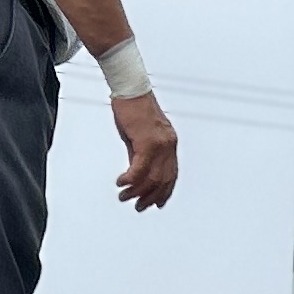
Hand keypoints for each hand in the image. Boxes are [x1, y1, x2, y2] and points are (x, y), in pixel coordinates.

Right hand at [111, 88, 179, 209]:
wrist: (130, 87)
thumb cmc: (133, 107)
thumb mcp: (138, 136)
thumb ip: (140, 154)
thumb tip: (137, 172)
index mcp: (169, 143)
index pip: (171, 174)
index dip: (165, 192)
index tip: (157, 203)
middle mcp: (168, 145)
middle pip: (163, 180)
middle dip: (150, 197)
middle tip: (138, 206)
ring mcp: (160, 143)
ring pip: (152, 177)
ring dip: (137, 191)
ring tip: (125, 197)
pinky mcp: (147, 141)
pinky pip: (140, 168)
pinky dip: (130, 179)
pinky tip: (122, 184)